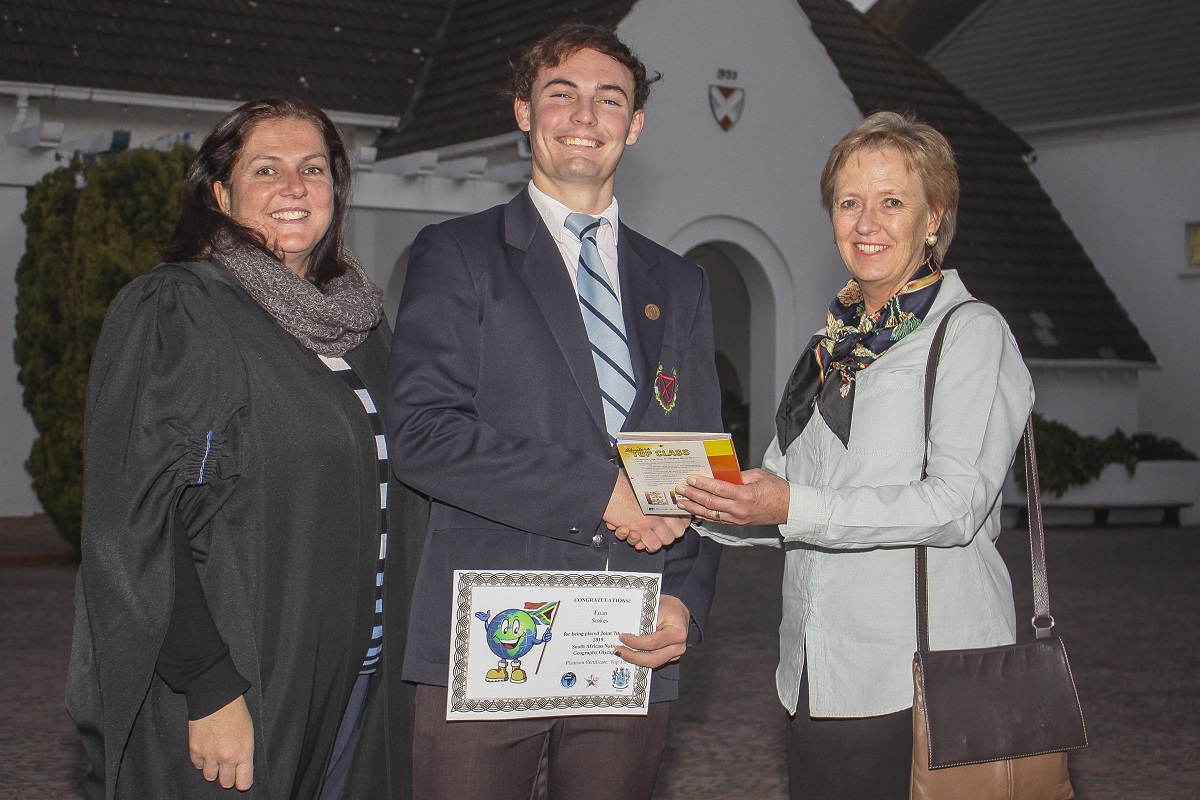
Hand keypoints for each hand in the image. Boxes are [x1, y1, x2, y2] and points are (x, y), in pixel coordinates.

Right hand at [188, 695, 253, 790]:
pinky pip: (197, 765)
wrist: (216, 697)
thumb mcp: (249, 733)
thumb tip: (241, 768)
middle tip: (228, 767)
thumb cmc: (236, 712)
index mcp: (243, 753)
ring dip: (213, 769)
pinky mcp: (195, 750)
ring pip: (210, 777)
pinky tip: (206, 750)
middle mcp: (226, 757)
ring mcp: (209, 755)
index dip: (242, 781)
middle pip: (225, 783)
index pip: (243, 783)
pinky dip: (201, 760)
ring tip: (216, 758)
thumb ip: (244, 753)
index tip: (241, 779)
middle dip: (227, 776)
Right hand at [604, 472, 691, 552]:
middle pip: (679, 531)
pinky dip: (647, 545)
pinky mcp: (641, 528)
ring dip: (658, 541)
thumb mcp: (641, 482)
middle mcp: (661, 509)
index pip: (684, 515)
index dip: (679, 524)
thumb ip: (651, 489)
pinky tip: (641, 540)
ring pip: (667, 540)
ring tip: (649, 537)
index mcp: (664, 497)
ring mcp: (653, 519)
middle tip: (659, 533)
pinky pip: (653, 545)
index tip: (674, 525)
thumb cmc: (619, 482)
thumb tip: (654, 490)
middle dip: (669, 534)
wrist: (605, 488)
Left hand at [615, 594, 689, 667]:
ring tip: (622, 653)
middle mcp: (678, 647)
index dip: (636, 642)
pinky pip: (653, 661)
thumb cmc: (669, 607)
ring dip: (635, 660)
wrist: (679, 612)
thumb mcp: (657, 607)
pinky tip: (630, 654)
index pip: (654, 642)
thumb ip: (644, 619)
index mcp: (677, 633)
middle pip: (653, 659)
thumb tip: (624, 627)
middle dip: (633, 657)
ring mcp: (674, 654)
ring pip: (653, 663)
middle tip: (619, 650)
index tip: (623, 637)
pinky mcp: (669, 657)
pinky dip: (640, 659)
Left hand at [674, 469, 790, 526]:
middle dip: (692, 494)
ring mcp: (738, 519)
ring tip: (681, 502)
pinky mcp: (738, 523)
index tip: (690, 478)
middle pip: (710, 502)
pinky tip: (694, 511)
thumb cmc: (777, 490)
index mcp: (745, 495)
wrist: (790, 509)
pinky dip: (704, 515)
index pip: (718, 489)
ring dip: (694, 508)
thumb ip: (739, 475)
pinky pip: (717, 520)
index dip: (702, 484)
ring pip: (710, 514)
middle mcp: (739, 509)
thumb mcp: (759, 475)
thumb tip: (721, 473)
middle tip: (679, 488)